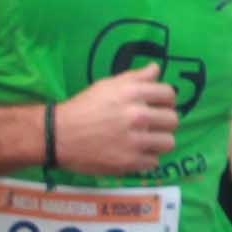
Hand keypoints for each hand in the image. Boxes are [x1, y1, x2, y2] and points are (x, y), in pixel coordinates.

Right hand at [46, 64, 180, 176]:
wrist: (59, 136)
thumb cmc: (83, 108)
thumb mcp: (107, 85)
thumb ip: (135, 77)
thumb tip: (157, 69)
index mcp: (132, 93)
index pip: (169, 95)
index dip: (166, 100)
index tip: (159, 106)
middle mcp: (137, 116)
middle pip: (173, 120)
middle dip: (164, 122)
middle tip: (152, 125)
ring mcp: (135, 141)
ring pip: (168, 143)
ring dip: (159, 142)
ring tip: (146, 141)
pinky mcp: (130, 162)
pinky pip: (154, 162)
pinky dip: (146, 159)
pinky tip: (134, 153)